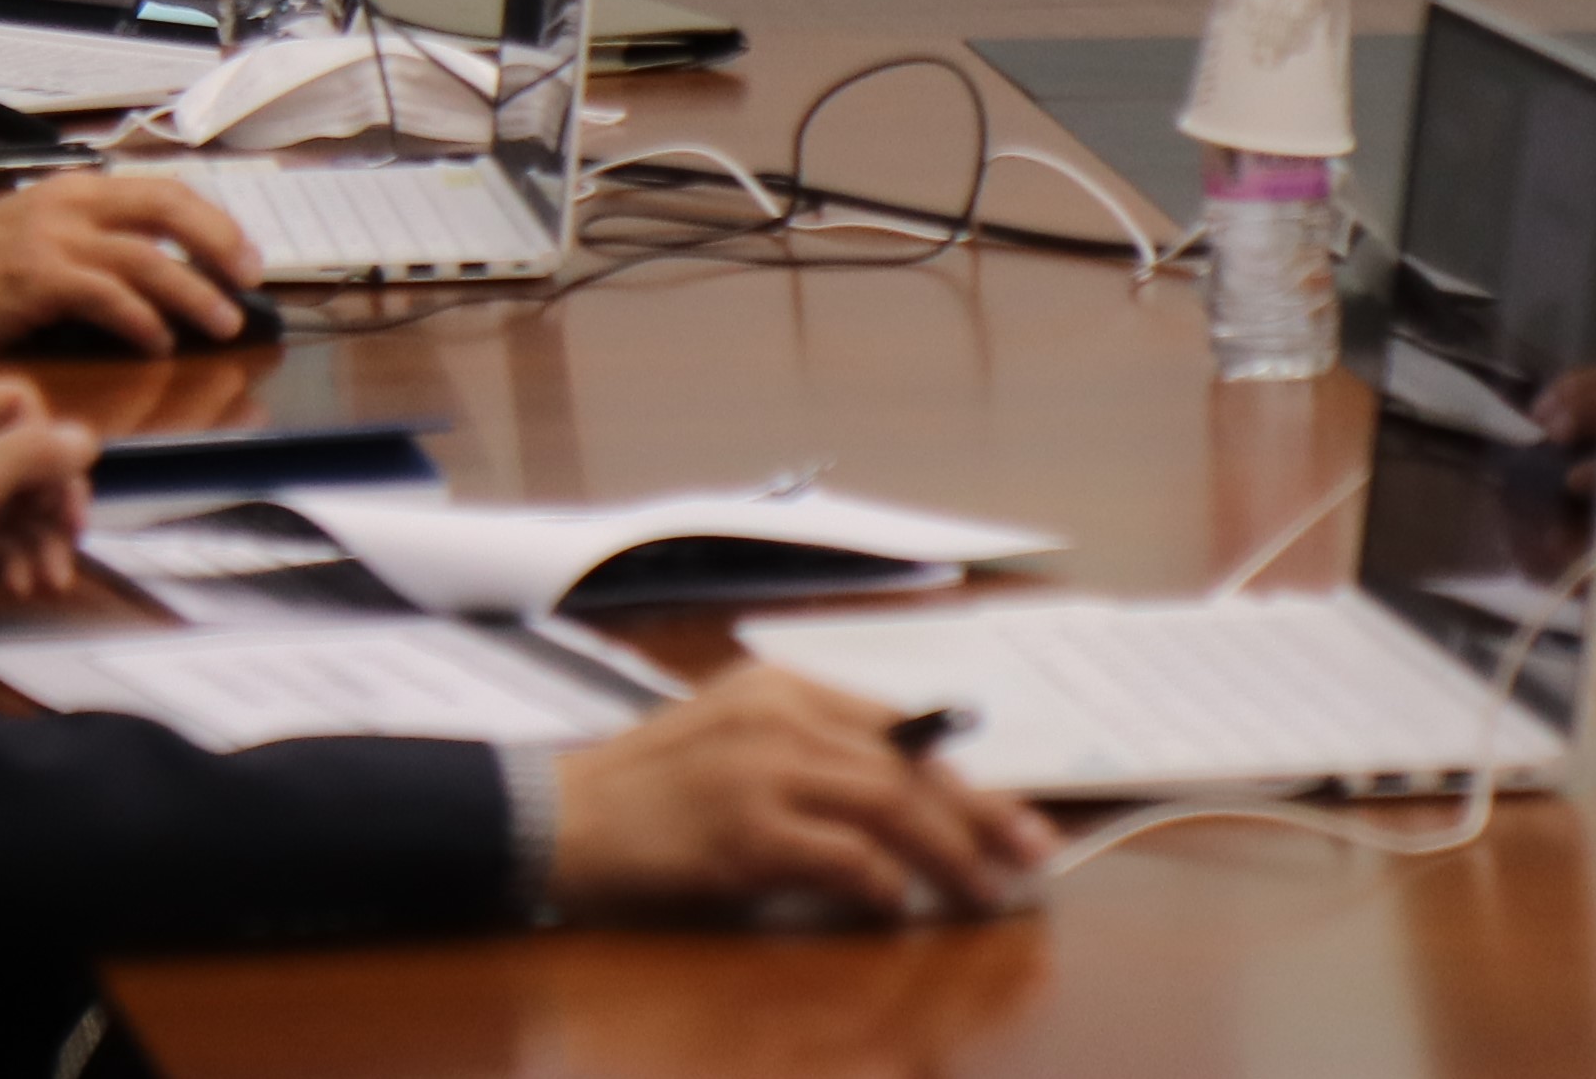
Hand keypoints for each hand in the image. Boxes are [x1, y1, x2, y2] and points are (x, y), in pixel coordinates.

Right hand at [0, 171, 260, 354]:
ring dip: (193, 293)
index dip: (214, 222)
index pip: (165, 191)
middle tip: (250, 282)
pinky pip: (105, 296)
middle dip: (219, 243)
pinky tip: (157, 342)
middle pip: (167, 208)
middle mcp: (72, 203)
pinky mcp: (35, 277)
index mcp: (79, 189)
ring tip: (223, 323)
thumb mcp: (42, 235)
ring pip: (146, 258)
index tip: (247, 256)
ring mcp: (53, 238)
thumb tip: (165, 270)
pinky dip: (140, 319)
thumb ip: (96, 241)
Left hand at [0, 371, 94, 629]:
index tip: (65, 486)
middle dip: (52, 503)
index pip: (18, 404)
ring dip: (41, 540)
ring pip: (14, 504)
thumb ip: (32, 453)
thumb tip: (83, 438)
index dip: (48, 443)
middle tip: (73, 534)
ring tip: (51, 577)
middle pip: (22, 458)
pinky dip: (14, 560)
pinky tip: (19, 585)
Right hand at [549, 667, 1057, 926]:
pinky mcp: (746, 830)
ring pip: (892, 807)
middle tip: (1034, 854)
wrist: (562, 816)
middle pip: (908, 766)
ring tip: (986, 892)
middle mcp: (779, 716)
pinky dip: (883, 885)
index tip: (1014, 813)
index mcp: (780, 687)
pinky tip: (899, 908)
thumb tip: (898, 805)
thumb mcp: (732, 742)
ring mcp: (762, 770)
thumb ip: (806, 756)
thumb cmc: (648, 792)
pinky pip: (845, 857)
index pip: (898, 728)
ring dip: (951, 856)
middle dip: (982, 815)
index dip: (963, 775)